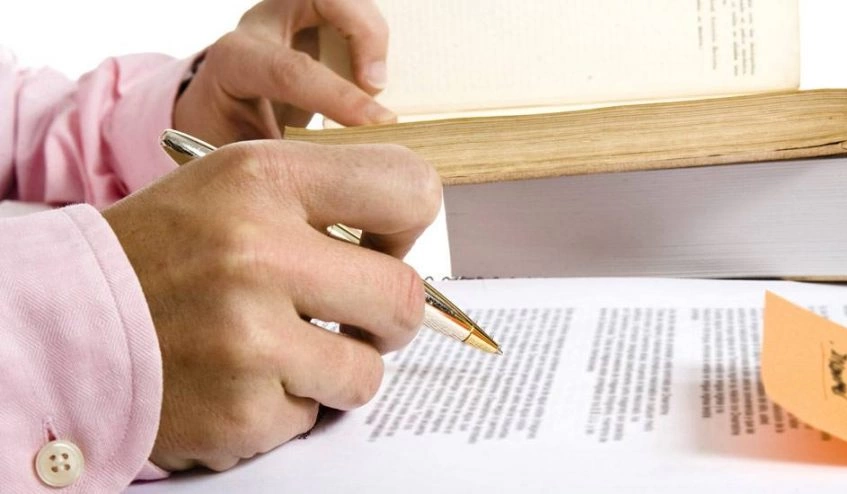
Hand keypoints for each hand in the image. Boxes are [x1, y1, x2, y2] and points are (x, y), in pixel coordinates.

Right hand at [102, 141, 439, 470]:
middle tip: (353, 315)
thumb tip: (414, 238)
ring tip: (283, 349)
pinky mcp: (238, 409)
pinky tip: (241, 379)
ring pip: (368, 370)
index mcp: (262, 179)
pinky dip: (287, 404)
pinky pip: (313, 415)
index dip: (408, 227)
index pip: (409, 189)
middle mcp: (255, 252)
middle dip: (390, 316)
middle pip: (405, 297)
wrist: (65, 325)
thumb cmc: (166, 255)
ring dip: (337, 368)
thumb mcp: (236, 189)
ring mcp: (246, 337)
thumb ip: (326, 199)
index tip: (382, 246)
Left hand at [174, 0, 394, 145]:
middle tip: (377, 85)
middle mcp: (262, 27)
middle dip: (364, 34)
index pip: (291, 68)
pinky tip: (369, 78)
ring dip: (372, 35)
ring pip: (344, 1)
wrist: (215, 118)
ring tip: (375, 83)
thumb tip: (339, 177)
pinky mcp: (314, 21)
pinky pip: (353, 15)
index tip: (378, 124)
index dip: (340, 96)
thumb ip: (289, 162)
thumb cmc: (231, 141)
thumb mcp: (247, 158)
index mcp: (235, 61)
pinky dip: (371, 40)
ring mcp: (290, 17)